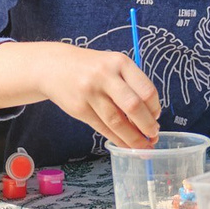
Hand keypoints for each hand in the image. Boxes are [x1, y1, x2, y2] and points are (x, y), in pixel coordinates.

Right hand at [39, 45, 160, 148]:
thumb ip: (130, 85)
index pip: (146, 90)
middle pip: (133, 106)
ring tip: (143, 146)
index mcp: (119, 62)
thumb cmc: (90, 67)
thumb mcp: (112, 65)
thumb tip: (150, 117)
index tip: (156, 117)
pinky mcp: (79, 108)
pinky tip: (125, 144)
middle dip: (147, 125)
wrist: (53, 66)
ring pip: (117, 122)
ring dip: (134, 138)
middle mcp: (104, 76)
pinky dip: (117, 139)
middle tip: (154, 135)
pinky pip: (103, 128)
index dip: (155, 108)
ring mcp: (90, 93)